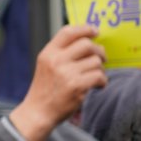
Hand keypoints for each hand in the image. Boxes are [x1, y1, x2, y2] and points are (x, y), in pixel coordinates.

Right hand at [8, 23, 108, 140]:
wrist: (39, 112)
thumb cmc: (46, 88)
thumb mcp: (47, 65)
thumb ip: (62, 52)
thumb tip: (87, 38)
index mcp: (48, 53)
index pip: (68, 32)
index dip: (85, 29)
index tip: (95, 31)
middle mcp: (56, 60)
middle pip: (87, 44)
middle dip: (99, 51)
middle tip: (101, 59)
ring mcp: (66, 73)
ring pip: (96, 61)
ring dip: (100, 69)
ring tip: (94, 76)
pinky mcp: (77, 86)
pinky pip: (99, 76)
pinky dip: (102, 81)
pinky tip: (97, 86)